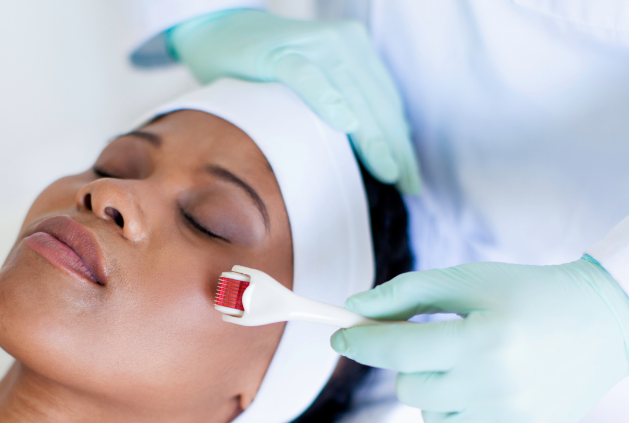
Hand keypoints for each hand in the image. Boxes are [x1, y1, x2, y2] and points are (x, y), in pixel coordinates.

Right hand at [168, 9, 420, 193]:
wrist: (222, 29)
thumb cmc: (269, 65)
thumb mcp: (317, 80)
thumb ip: (345, 101)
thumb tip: (377, 142)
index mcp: (356, 51)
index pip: (386, 103)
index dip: (401, 142)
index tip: (411, 177)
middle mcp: (342, 44)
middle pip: (376, 103)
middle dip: (395, 147)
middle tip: (407, 184)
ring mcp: (313, 46)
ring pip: (352, 95)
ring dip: (372, 135)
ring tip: (388, 168)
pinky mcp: (282, 52)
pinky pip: (308, 78)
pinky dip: (328, 99)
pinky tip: (345, 123)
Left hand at [330, 258, 628, 422]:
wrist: (607, 321)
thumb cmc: (529, 292)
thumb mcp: (468, 280)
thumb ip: (406, 293)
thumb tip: (354, 308)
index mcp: (483, 342)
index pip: (396, 350)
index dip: (361, 342)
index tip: (341, 336)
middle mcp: (497, 390)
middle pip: (408, 388)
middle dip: (409, 363)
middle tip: (439, 342)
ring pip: (432, 415)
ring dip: (439, 389)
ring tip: (478, 362)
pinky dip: (468, 409)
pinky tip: (502, 384)